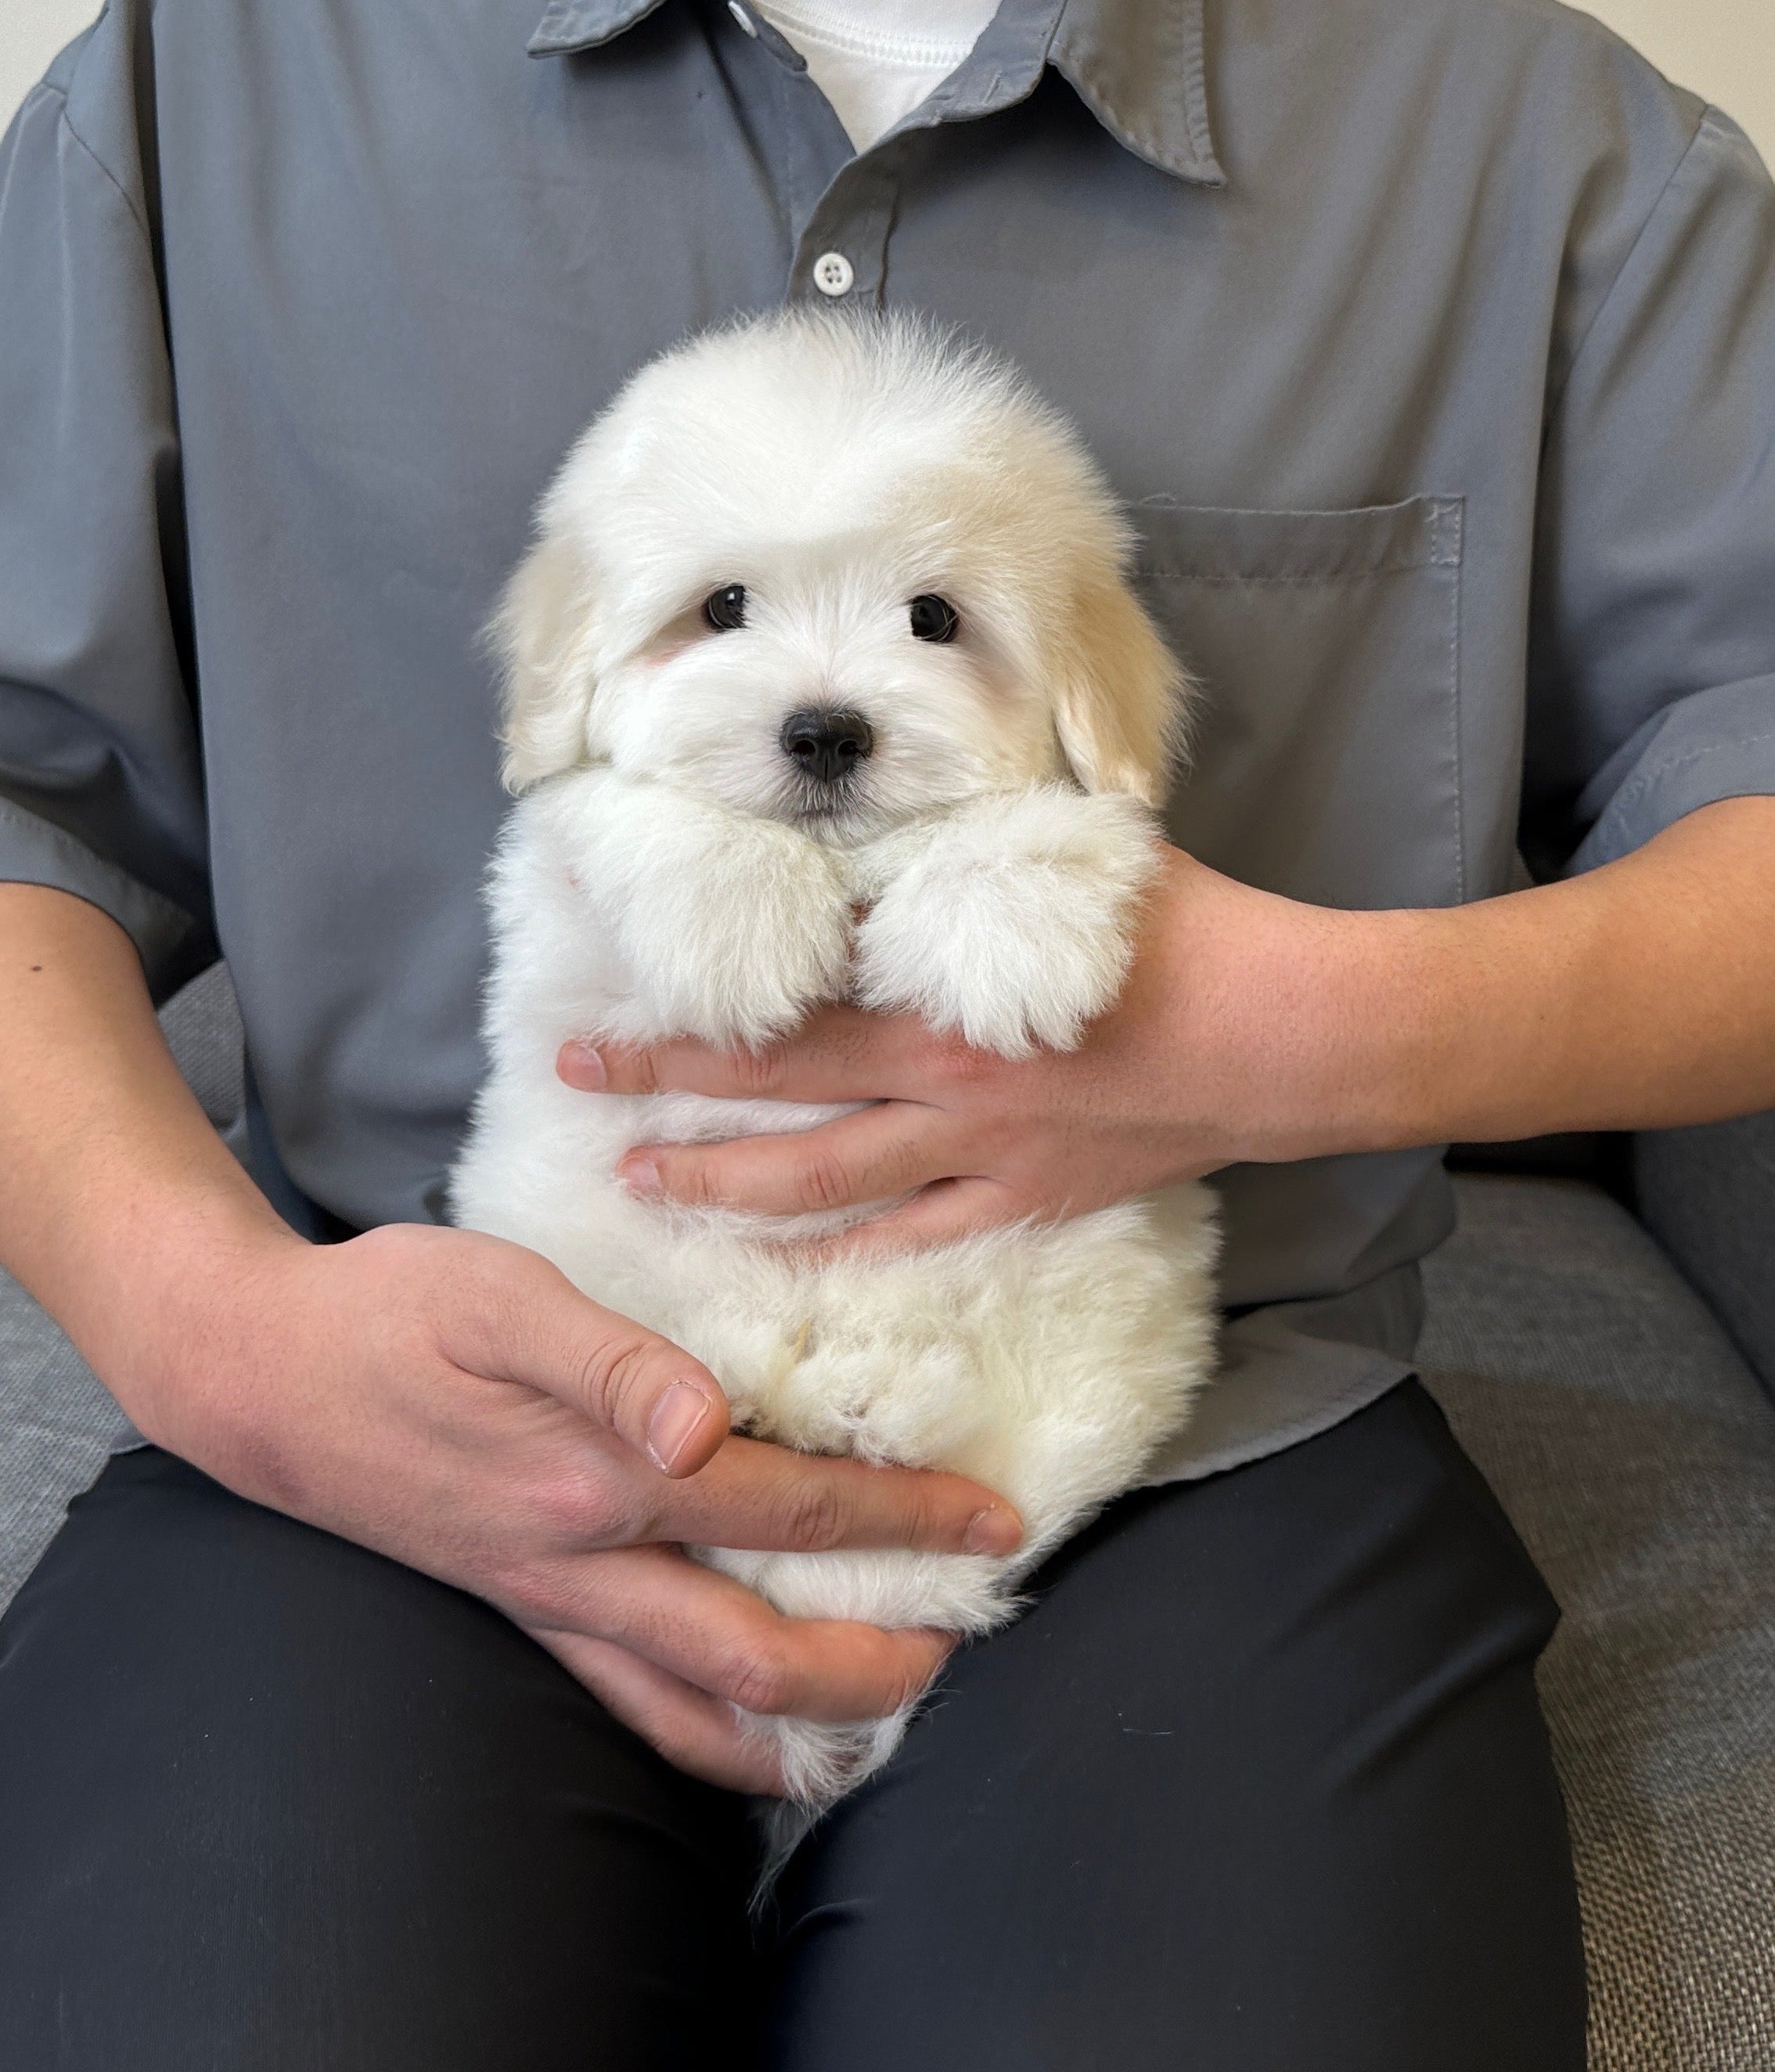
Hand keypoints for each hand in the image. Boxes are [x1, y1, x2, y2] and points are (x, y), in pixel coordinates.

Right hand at [127, 1218, 1021, 1794]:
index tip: (989, 1521)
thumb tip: (702, 1422)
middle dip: (880, 1656)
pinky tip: (752, 1733)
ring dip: (801, 1725)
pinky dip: (707, 1738)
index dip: (899, 1517)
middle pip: (760, 1649)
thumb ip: (608, 1356)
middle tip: (967, 1638)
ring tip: (888, 1715)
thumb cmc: (388, 1311)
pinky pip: (627, 1707)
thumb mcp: (495, 1294)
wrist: (263, 1375)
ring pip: (694, 1709)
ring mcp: (547, 1603)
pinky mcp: (519, 1609)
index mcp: (596, 1477)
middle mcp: (582, 1565)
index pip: (785, 1504)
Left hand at [563, 800, 1774, 1245]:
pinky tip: (789, 1263)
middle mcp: (937, 1083)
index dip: (688, 1009)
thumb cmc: (1186, 930)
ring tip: (644, 1184)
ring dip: (724, 1185)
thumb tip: (895, 809)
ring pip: (821, 1183)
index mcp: (938, 993)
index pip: (781, 1003)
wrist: (1289, 1034)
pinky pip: (915, 1235)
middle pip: (773, 1090)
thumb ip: (970, 844)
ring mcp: (979, 1154)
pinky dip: (845, 1251)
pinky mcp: (1028, 1196)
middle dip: (667, 1087)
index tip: (604, 999)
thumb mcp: (1068, 852)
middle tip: (579, 1080)